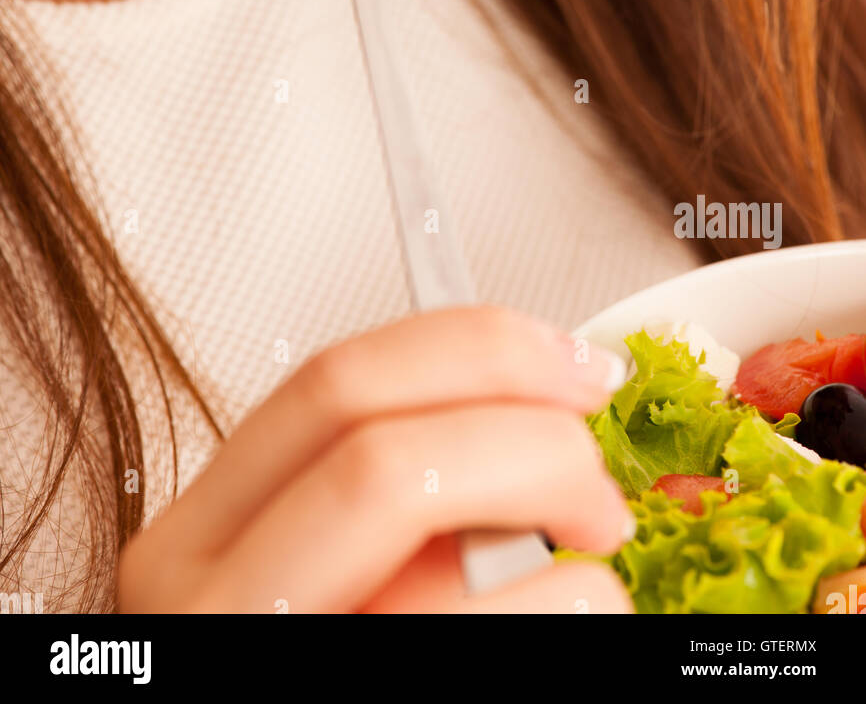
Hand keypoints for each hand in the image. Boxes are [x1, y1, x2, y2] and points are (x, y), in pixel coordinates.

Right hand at [117, 306, 633, 613]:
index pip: (334, 385)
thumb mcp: (308, 578)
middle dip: (537, 442)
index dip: (478, 349)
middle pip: (392, 458)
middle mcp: (216, 610)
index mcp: (199, 539)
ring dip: (575, 559)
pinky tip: (575, 620)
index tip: (575, 363)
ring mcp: (284, 676)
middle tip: (596, 485)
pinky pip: (527, 640)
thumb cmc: (322, 651)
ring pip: (465, 566)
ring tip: (590, 583)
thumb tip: (531, 415)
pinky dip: (584, 613)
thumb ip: (379, 500)